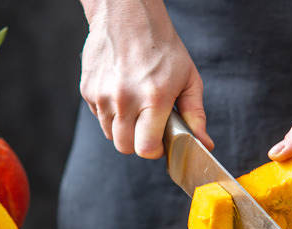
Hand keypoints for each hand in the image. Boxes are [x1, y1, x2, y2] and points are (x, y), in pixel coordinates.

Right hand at [79, 0, 212, 157]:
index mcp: (154, 97)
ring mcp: (103, 95)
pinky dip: (109, 112)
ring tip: (135, 105)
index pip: (146, 148)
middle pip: (125, 148)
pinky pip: (98, 116)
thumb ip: (195, 115)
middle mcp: (125, 98)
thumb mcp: (188, 78)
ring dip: (123, 128)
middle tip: (148, 126)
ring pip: (110, 134)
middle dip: (138, 143)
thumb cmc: (162, 46)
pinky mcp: (88, 90)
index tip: (160, 142)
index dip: (154, 150)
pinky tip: (121, 92)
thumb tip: (204, 144)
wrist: (128, 15)